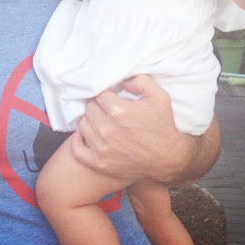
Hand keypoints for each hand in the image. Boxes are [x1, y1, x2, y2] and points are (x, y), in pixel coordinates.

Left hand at [69, 75, 201, 184]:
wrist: (167, 158)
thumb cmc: (163, 125)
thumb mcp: (159, 96)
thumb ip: (140, 80)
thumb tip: (122, 80)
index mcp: (120, 111)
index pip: (100, 93)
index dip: (106, 93)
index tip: (112, 96)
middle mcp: (107, 129)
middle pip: (90, 107)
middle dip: (98, 105)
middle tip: (108, 108)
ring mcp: (102, 148)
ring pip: (83, 124)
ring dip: (91, 121)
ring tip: (102, 121)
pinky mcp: (100, 163)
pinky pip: (77, 149)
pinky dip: (78, 141)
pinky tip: (87, 135)